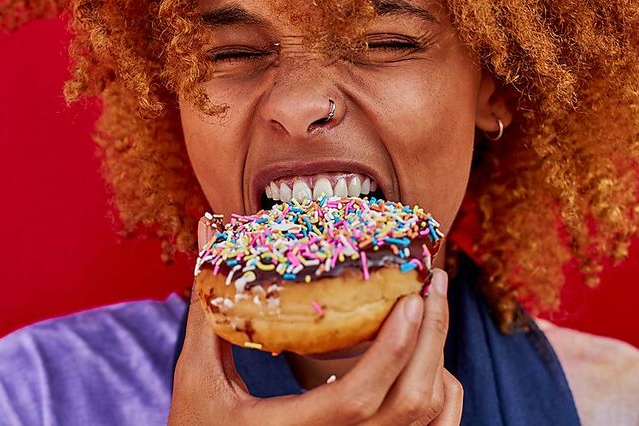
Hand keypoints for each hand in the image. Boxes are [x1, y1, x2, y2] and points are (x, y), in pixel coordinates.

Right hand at [168, 220, 462, 424]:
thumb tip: (207, 230)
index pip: (357, 398)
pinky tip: (426, 360)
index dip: (392, 350)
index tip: (409, 298)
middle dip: (433, 336)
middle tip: (432, 282)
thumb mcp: (196, 378)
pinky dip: (442, 395)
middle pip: (411, 403)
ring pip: (429, 417)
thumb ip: (207, 312)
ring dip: (437, 359)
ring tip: (429, 310)